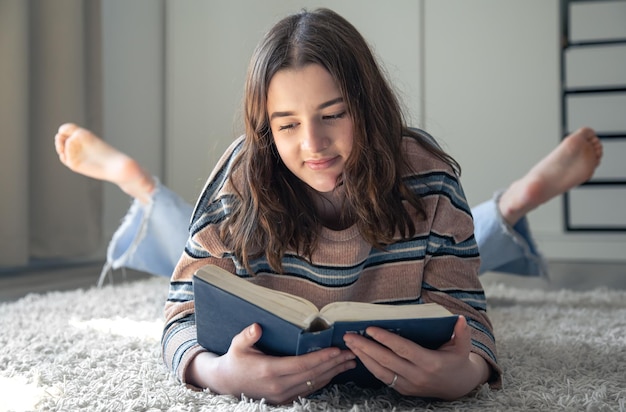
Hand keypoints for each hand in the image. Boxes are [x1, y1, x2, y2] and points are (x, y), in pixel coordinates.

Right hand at [187, 323, 356, 404]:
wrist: (226, 383)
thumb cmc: (235, 360)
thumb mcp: (237, 345)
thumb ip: (248, 336)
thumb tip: (257, 327)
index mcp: (270, 370)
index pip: (302, 364)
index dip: (321, 357)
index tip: (336, 350)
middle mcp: (279, 385)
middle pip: (313, 374)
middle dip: (334, 363)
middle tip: (352, 353)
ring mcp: (283, 395)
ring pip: (314, 383)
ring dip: (333, 372)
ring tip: (349, 362)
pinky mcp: (285, 399)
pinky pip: (309, 389)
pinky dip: (324, 380)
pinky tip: (334, 372)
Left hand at [342, 316, 489, 399]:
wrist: (458, 387)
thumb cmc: (457, 362)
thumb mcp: (463, 347)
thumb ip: (462, 333)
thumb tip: (461, 319)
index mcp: (430, 363)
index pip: (403, 349)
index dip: (386, 339)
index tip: (370, 329)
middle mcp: (418, 376)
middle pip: (386, 361)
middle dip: (366, 347)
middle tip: (349, 336)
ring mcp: (409, 385)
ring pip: (381, 372)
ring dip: (363, 357)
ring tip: (350, 344)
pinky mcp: (403, 390)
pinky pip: (383, 378)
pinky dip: (370, 366)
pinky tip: (360, 355)